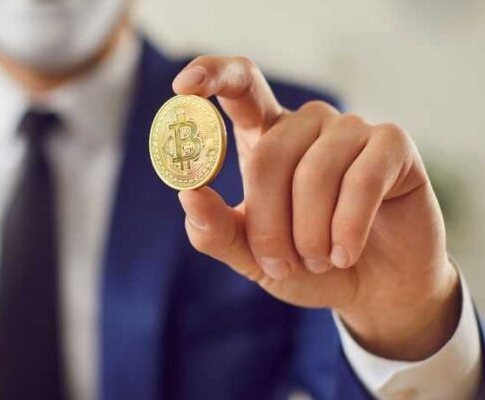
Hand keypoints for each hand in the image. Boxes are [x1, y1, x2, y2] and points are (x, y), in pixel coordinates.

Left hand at [173, 56, 460, 360]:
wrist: (373, 292)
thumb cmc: (306, 266)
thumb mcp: (250, 256)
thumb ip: (215, 230)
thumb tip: (189, 194)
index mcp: (265, 137)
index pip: (238, 87)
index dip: (212, 75)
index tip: (182, 86)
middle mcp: (306, 124)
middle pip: (269, 155)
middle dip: (268, 224)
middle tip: (281, 264)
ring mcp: (351, 128)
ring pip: (314, 173)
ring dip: (311, 235)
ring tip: (320, 262)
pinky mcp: (392, 145)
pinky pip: (361, 181)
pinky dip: (347, 227)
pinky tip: (345, 254)